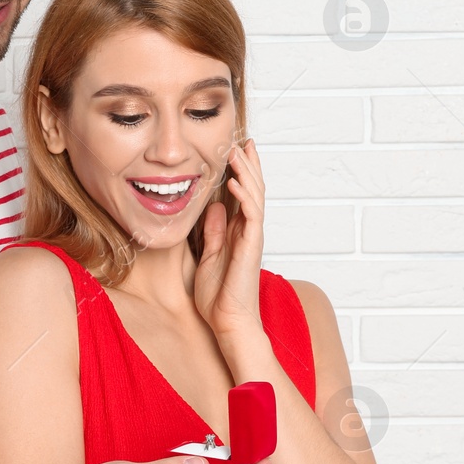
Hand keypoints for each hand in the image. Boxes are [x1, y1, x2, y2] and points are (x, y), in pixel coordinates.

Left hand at [193, 138, 264, 343]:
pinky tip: (235, 182)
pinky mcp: (251, 247)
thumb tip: (213, 207)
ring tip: (239, 150)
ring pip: (255, 197)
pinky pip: (251, 216)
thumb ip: (213, 231)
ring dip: (247, 172)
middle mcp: (248, 231)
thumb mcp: (209, 255)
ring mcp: (252, 238)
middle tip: (243, 140)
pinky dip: (244, 197)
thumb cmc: (218, 296)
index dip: (241, 172)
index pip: (242, 195)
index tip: (236, 150)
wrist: (228, 322)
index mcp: (238, 232)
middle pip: (253, 190)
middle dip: (249, 164)